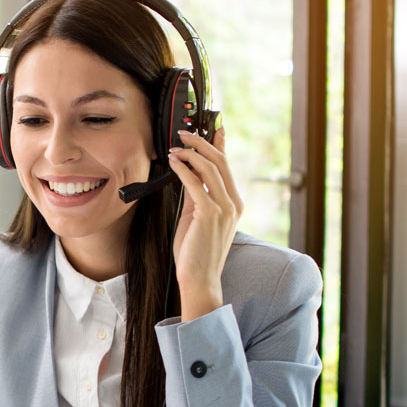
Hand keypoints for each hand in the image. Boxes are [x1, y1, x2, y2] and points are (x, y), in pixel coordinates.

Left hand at [166, 128, 242, 320]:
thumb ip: (196, 198)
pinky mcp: (209, 214)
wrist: (200, 279)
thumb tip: (188, 178)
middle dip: (202, 142)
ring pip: (210, 168)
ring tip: (175, 146)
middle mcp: (233, 203)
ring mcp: (224, 208)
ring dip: (191, 153)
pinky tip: (173, 162)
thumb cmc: (196, 254)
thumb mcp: (197, 220)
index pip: (227, 167)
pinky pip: (197, 183)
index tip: (214, 127)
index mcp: (233, 204)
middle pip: (220, 162)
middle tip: (185, 132)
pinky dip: (184, 169)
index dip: (220, 144)